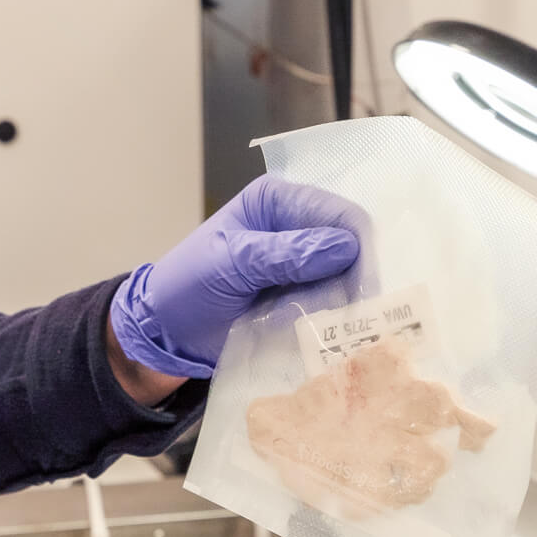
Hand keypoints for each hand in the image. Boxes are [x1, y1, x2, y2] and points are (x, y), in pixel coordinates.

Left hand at [110, 176, 364, 382]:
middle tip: (368, 313)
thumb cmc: (188, 285)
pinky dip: (342, 318)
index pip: (336, 212)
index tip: (368, 285)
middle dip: (362, 277)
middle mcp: (297, 226)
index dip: (358, 245)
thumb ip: (283, 254)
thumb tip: (344, 247)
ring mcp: (303, 264)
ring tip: (358, 328)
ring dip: (354, 302)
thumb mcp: (230, 264)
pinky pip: (336, 303)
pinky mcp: (304, 297)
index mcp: (277, 201)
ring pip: (349, 278)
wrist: (167, 332)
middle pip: (351, 245)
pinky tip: (348, 335)